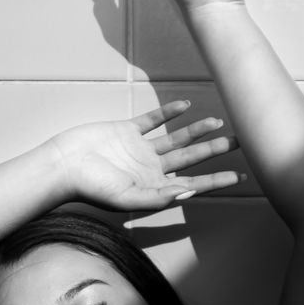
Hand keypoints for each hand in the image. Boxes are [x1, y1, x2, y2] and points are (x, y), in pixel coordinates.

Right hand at [52, 101, 243, 211]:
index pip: (192, 184)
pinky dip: (169, 113)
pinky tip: (186, 106)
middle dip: (215, 152)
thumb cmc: (91, 187)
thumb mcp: (126, 198)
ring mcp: (140, 149)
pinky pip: (153, 120)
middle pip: (191, 159)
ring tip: (219, 124)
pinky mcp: (127, 131)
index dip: (216, 181)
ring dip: (197, 132)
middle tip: (240, 143)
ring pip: (176, 139)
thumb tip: (187, 192)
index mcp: (153, 187)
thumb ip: (157, 197)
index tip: (240, 177)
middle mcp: (151, 169)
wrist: (63, 165)